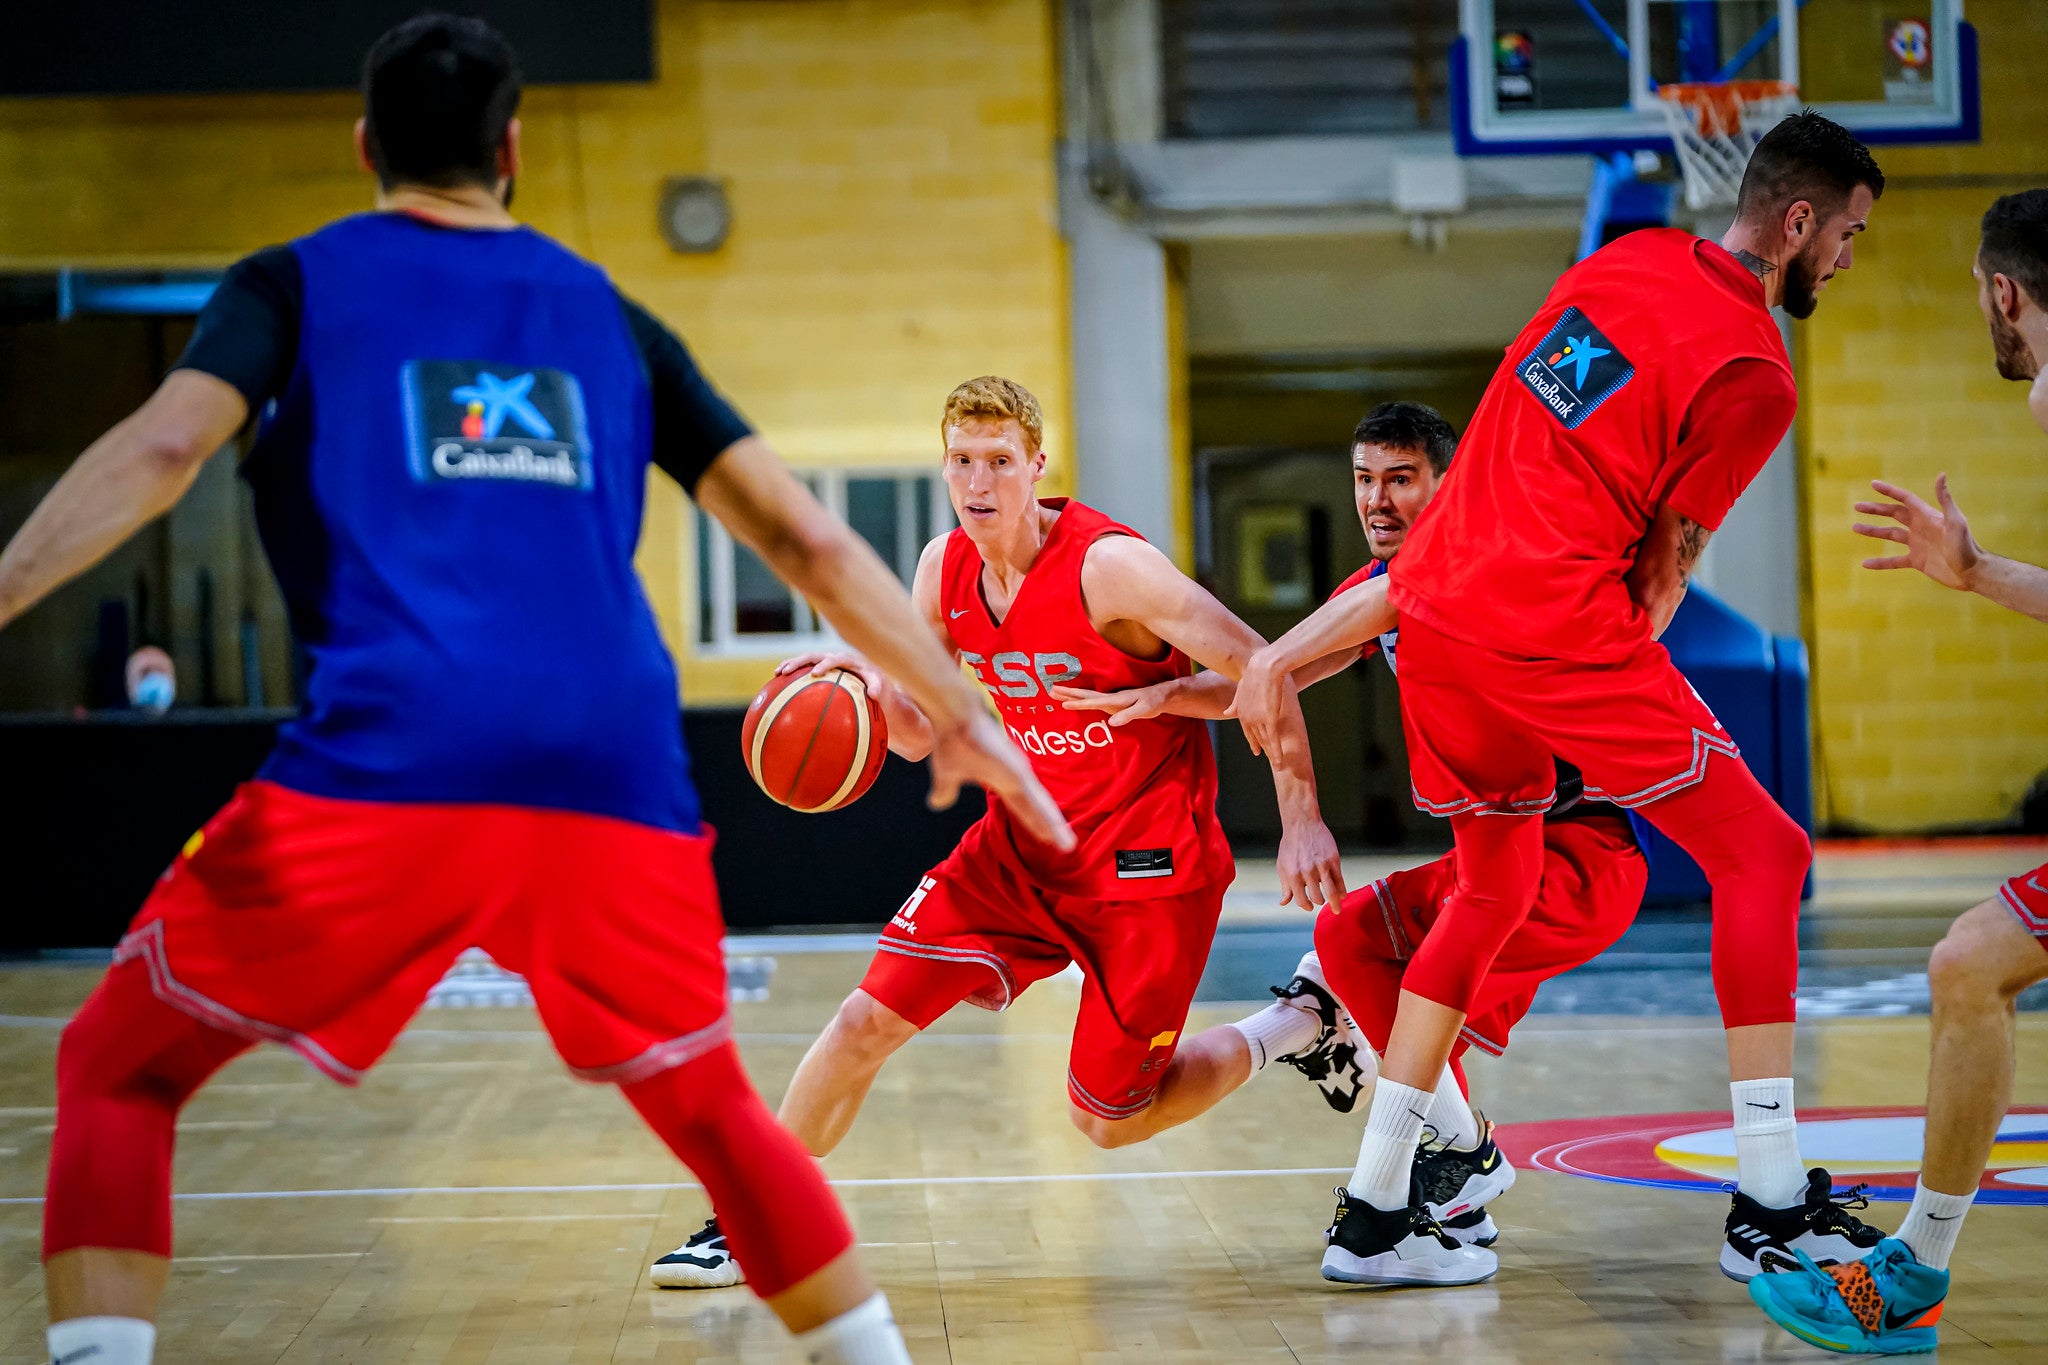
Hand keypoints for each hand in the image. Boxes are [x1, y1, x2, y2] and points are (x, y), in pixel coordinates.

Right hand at [775, 649, 887, 697]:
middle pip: (814, 656)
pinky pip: (804, 671)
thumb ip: (878, 687)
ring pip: (805, 661)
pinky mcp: (820, 670)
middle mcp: (834, 658)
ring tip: (777, 673)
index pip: (835, 659)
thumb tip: (873, 694)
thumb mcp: (882, 686)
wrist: (873, 682)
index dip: (825, 664)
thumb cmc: (877, 685)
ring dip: (791, 665)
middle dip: (799, 662)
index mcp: (848, 660)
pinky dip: (793, 675)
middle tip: (787, 671)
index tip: (815, 673)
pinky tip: (779, 684)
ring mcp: (825, 663)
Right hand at [926, 711, 1075, 850]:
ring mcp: (1018, 774)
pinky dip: (1045, 816)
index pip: (1023, 807)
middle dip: (1051, 829)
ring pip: (1040, 807)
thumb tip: (938, 803)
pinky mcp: (1017, 772)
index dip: (1034, 822)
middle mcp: (1016, 777)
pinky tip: (1056, 828)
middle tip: (1068, 846)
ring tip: (1068, 845)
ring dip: (1054, 827)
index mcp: (1002, 780)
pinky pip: (1034, 799)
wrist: (953, 716)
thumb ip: (947, 791)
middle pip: (1037, 809)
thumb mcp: (946, 775)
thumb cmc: (952, 740)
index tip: (1047, 838)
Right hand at [1050, 682, 1169, 726]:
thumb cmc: (1153, 703)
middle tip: (1050, 690)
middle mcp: (1110, 697)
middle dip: (1068, 693)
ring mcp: (1110, 699)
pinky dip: (1081, 699)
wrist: (1161, 696)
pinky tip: (1076, 701)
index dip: (1078, 703)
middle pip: (1085, 694)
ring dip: (1071, 694)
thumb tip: (1111, 723)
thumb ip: (1128, 716)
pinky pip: (1092, 700)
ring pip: (1086, 696)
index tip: (1063, 703)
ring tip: (1056, 692)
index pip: (1093, 701)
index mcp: (1115, 699)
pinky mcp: (1113, 703)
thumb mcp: (1143, 710)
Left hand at [1230, 653, 1289, 758]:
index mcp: (1240, 712)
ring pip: (1267, 741)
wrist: (1264, 667)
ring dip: (1272, 754)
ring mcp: (1258, 719)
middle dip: (1265, 750)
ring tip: (1278, 766)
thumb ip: (1234, 703)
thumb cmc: (1254, 673)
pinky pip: (1274, 739)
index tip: (1257, 750)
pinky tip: (1279, 762)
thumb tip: (1226, 712)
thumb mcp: (1241, 689)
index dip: (1253, 742)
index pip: (1248, 731)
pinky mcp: (1270, 718)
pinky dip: (1277, 752)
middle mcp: (1247, 718)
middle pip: (1258, 738)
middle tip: (1271, 762)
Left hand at [1278, 816, 1345, 911]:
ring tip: (1336, 909)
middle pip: (1317, 898)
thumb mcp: (1282, 865)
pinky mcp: (1333, 860)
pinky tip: (1342, 895)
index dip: (1306, 906)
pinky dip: (1342, 891)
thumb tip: (1284, 903)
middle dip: (1318, 901)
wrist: (1302, 824)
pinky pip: (1340, 880)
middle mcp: (1307, 872)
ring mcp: (1322, 866)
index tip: (1309, 906)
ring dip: (1335, 903)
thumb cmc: (1290, 845)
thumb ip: (1285, 886)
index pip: (1301, 900)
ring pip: (1332, 892)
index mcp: (1293, 875)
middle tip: (1320, 900)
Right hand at [1854, 475, 1981, 590]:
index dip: (1890, 492)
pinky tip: (1865, 564)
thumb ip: (1945, 500)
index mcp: (1928, 517)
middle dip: (1876, 509)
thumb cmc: (1966, 546)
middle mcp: (1921, 528)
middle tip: (1857, 506)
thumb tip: (1941, 475)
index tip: (1873, 484)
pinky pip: (1894, 561)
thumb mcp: (1955, 522)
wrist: (1972, 572)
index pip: (1905, 500)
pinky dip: (1880, 562)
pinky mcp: (1917, 561)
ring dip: (1873, 531)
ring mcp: (1918, 545)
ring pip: (1890, 535)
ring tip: (1855, 528)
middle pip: (1894, 514)